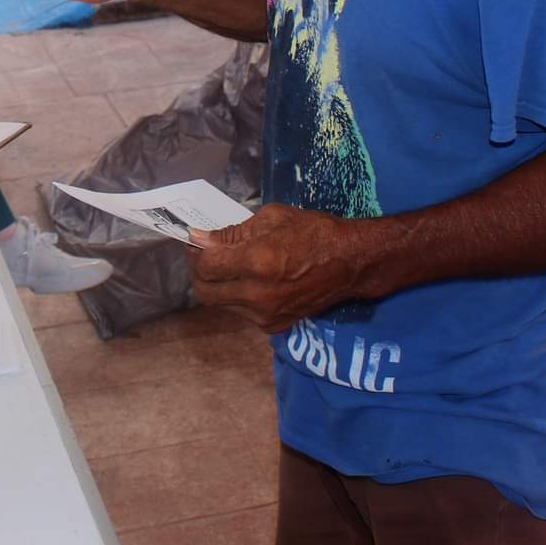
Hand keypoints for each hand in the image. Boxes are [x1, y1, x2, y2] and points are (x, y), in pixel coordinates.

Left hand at [188, 204, 398, 331]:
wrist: (350, 263)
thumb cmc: (313, 232)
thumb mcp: (272, 219)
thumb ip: (233, 233)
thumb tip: (202, 239)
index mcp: (257, 262)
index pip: (206, 265)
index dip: (194, 251)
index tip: (195, 240)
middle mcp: (257, 294)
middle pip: (204, 291)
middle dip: (198, 271)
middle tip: (203, 255)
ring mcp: (265, 314)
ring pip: (220, 304)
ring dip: (216, 285)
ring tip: (226, 266)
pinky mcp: (273, 325)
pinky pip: (240, 312)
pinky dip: (236, 297)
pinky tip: (247, 281)